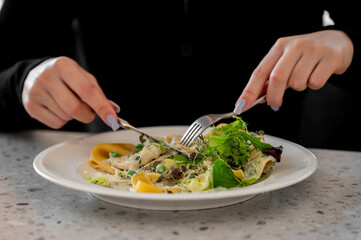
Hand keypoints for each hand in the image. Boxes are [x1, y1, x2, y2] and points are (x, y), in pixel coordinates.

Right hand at [22, 57, 119, 129]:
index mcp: (64, 66)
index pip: (88, 90)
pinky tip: (58, 108)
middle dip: (88, 115)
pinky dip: (63, 120)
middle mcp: (47, 77)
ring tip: (68, 103)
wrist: (36, 74)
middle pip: (75, 108)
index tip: (112, 119)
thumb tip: (113, 110)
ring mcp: (36, 91)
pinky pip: (56, 124)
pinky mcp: (30, 106)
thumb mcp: (83, 77)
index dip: (102, 107)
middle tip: (89, 111)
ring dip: (74, 116)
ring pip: (66, 117)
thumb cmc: (65, 76)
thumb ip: (98, 94)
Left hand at [236, 30, 353, 110]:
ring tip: (305, 77)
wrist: (338, 41)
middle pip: (277, 78)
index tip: (241, 106)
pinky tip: (318, 74)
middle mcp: (295, 46)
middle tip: (275, 105)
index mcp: (279, 46)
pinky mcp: (330, 57)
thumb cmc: (306, 55)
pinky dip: (314, 85)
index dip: (249, 91)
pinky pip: (315, 83)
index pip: (260, 72)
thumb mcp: (286, 60)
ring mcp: (313, 50)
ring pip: (297, 83)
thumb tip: (256, 98)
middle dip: (273, 96)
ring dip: (299, 87)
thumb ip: (271, 77)